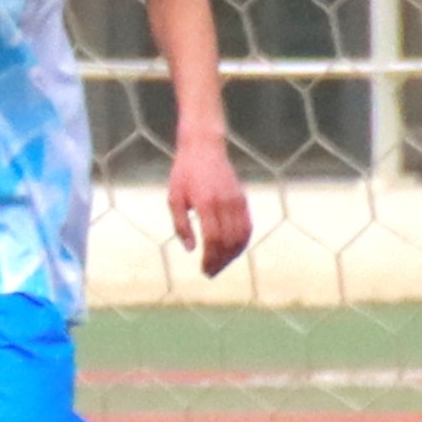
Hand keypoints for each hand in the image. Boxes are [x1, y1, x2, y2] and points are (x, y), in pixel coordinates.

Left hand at [167, 133, 253, 277]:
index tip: (204, 270)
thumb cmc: (184, 174)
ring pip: (242, 237)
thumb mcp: (174, 198)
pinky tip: (233, 251)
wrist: (204, 149)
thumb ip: (181, 225)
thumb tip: (191, 250)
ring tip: (220, 265)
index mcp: (206, 203)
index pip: (213, 239)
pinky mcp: (243, 200)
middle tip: (210, 273)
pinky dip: (242, 242)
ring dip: (233, 255)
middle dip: (221, 261)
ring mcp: (237, 202)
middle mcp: (225, 204)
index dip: (210, 258)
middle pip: (229, 242)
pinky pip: (247, 227)